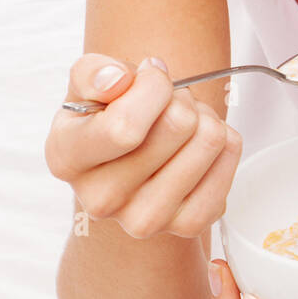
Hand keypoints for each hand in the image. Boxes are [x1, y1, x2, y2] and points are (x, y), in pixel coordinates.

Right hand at [45, 53, 242, 238]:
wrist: (131, 165)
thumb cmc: (108, 118)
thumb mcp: (87, 86)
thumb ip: (93, 73)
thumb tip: (118, 81)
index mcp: (67, 159)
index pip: (125, 127)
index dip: (152, 87)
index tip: (150, 74)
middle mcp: (101, 199)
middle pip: (177, 125)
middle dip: (181, 98)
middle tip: (168, 103)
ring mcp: (145, 220)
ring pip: (210, 139)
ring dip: (204, 117)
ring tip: (183, 124)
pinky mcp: (189, 226)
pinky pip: (230, 158)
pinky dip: (224, 140)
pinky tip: (197, 146)